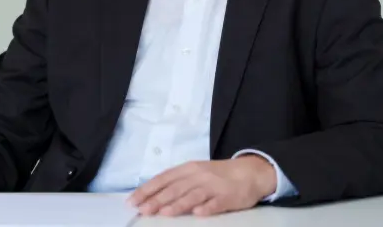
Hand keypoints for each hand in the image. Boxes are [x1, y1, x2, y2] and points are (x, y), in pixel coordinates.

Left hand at [127, 156, 276, 216]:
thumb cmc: (218, 175)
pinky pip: (216, 203)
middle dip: (158, 199)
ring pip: (193, 195)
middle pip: (175, 188)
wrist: (250, 172)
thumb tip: (152, 196)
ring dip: (179, 204)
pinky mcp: (228, 197)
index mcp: (188, 169)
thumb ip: (177, 183)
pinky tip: (199, 213)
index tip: (133, 201)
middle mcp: (199, 175)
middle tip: (143, 210)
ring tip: (165, 213)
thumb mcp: (195, 173)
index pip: (163, 179)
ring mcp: (214, 186)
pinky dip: (208, 208)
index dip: (147, 189)